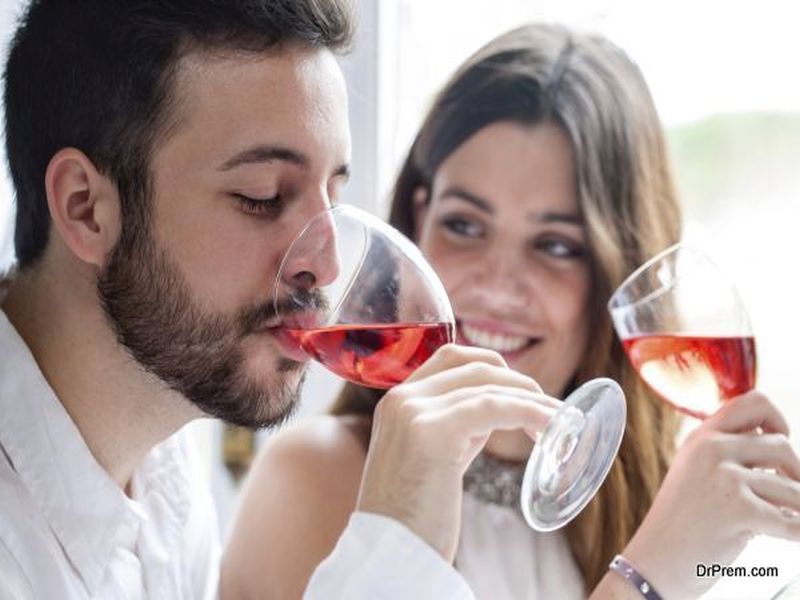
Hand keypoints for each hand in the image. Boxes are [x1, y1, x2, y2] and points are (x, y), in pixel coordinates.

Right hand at [355, 343, 558, 560]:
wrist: (389, 552)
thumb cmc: (414, 515)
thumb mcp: (431, 456)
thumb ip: (456, 425)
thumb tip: (499, 407)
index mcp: (396, 400)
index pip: (451, 356)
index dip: (494, 367)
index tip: (524, 390)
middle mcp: (401, 398)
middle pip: (473, 365)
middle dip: (518, 381)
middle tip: (549, 410)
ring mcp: (413, 411)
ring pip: (488, 385)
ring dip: (532, 399)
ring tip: (559, 424)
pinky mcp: (432, 432)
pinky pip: (493, 407)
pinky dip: (528, 411)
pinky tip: (549, 427)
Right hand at [622, 391, 799, 597]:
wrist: (654, 562)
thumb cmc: (680, 523)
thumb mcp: (695, 471)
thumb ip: (728, 452)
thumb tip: (778, 445)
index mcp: (702, 436)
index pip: (753, 401)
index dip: (778, 419)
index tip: (781, 439)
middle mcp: (711, 449)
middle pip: (782, 445)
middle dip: (795, 473)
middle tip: (786, 494)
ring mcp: (724, 477)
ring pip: (793, 488)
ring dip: (795, 509)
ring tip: (780, 522)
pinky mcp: (739, 509)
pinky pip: (794, 522)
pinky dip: (797, 534)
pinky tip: (788, 537)